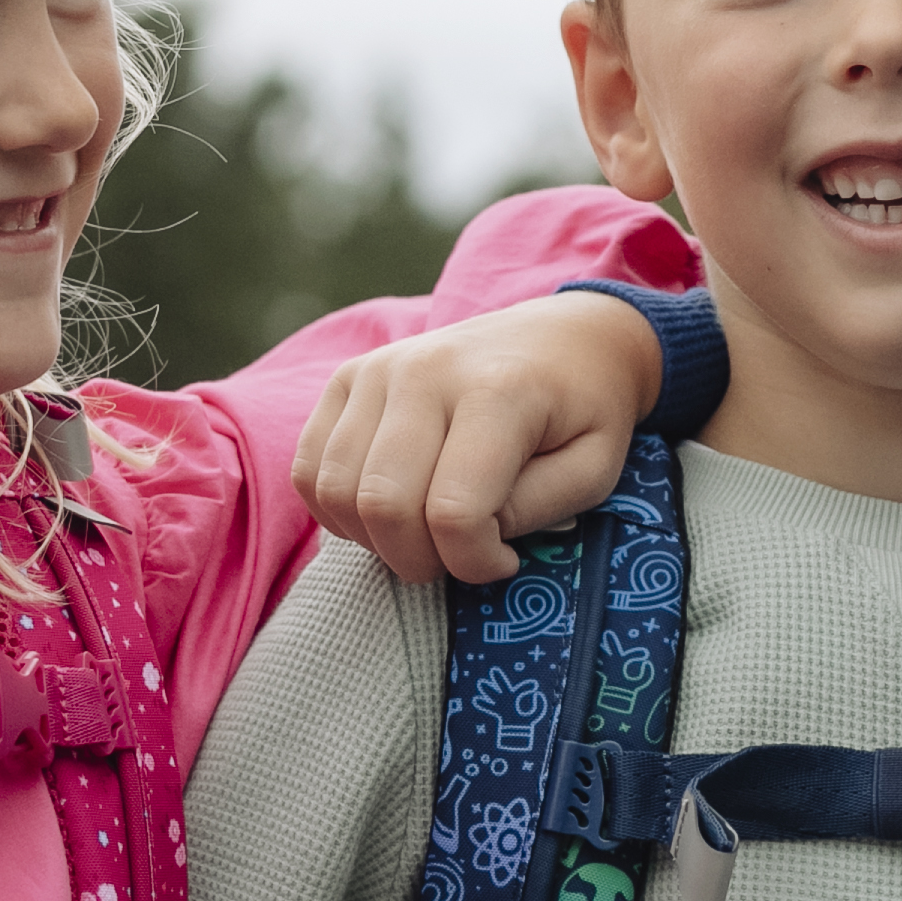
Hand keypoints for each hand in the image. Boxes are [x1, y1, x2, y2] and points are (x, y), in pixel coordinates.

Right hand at [293, 293, 662, 585]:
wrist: (566, 337)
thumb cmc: (586, 411)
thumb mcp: (592, 470)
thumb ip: (532, 511)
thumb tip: (464, 539)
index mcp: (498, 391)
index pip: (453, 513)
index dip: (474, 563)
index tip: (505, 561)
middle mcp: (425, 371)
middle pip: (383, 505)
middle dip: (419, 560)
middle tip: (459, 557)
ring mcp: (378, 368)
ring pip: (336, 492)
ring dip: (376, 539)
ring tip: (425, 532)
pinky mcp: (347, 377)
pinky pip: (309, 469)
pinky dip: (337, 511)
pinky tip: (387, 510)